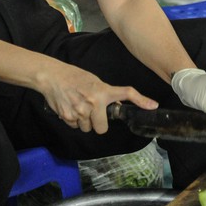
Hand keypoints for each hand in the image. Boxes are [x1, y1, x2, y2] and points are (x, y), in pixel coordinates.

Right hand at [41, 61, 156, 133]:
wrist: (53, 77)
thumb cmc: (74, 77)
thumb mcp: (94, 82)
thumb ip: (105, 94)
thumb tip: (115, 107)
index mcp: (103, 91)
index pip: (126, 93)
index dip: (141, 100)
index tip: (152, 105)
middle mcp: (94, 103)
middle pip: (102, 128)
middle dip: (97, 123)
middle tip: (92, 112)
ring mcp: (80, 112)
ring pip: (87, 128)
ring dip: (84, 121)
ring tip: (78, 106)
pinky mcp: (68, 117)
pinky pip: (75, 126)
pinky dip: (73, 120)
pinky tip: (70, 107)